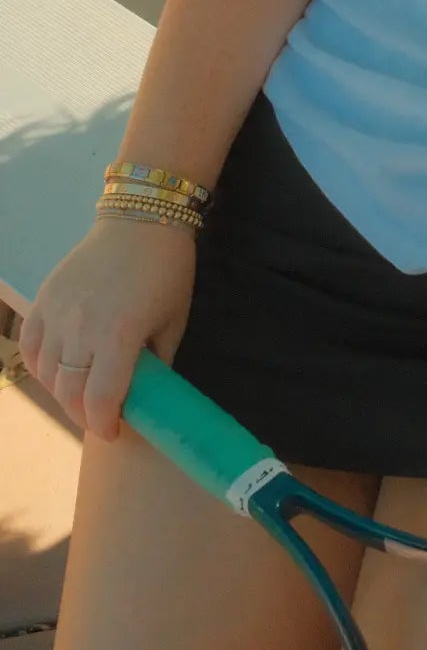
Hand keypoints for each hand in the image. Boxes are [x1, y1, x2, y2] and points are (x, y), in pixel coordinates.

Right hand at [19, 219, 196, 441]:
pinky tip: (56, 371)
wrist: (140, 218)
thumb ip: (158, 362)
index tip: (114, 432)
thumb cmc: (166, 270)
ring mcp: (56, 312)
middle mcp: (81, 328)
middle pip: (69, 392)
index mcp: (119, 335)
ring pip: (46, 372)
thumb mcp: (173, 321)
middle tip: (100, 419)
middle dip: (84, 415)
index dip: (105, 425)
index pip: (100, 400)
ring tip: (81, 396)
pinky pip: (29, 344)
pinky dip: (39, 365)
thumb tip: (147, 396)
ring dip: (61, 392)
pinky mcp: (43, 299)